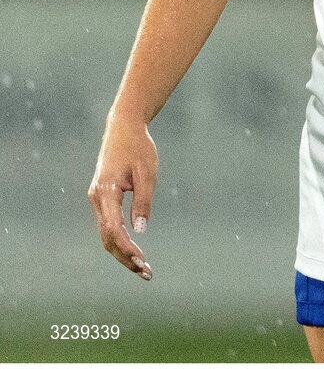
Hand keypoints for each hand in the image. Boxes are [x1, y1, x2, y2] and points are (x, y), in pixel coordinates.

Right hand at [87, 116, 156, 280]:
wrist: (123, 127)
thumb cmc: (138, 147)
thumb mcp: (147, 171)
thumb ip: (143, 200)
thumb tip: (140, 230)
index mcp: (106, 192)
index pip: (114, 229)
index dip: (127, 248)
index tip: (142, 261)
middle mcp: (97, 198)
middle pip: (107, 238)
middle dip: (125, 258)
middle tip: (146, 273)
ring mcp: (97, 199)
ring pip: (106, 234)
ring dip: (122, 252)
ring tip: (142, 267)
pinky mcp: (102, 198)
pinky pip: (108, 225)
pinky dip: (119, 240)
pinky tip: (133, 251)